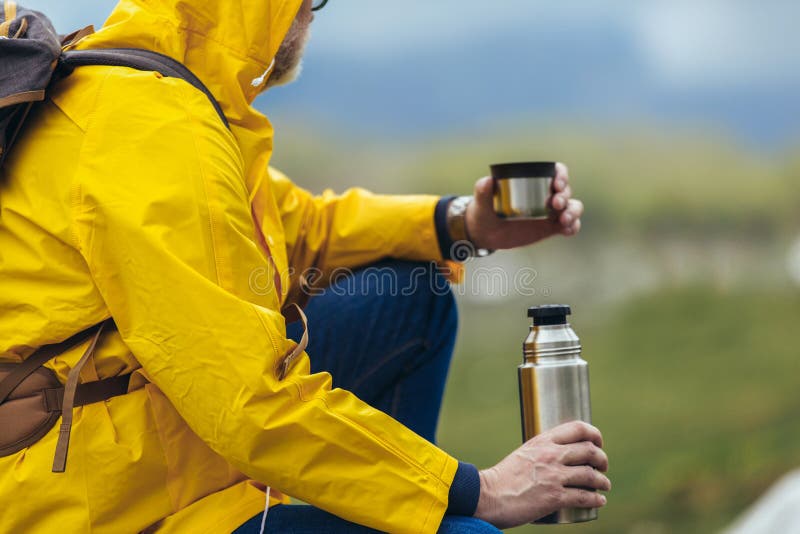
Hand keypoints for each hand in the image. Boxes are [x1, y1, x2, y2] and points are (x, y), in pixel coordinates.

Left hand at [465, 162, 582, 250]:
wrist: (486, 233)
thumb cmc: (484, 211)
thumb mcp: (481, 201)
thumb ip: (482, 191)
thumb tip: (487, 180)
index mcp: (533, 182)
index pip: (555, 172)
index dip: (561, 175)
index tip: (557, 183)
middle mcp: (546, 195)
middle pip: (565, 190)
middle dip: (564, 195)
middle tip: (554, 204)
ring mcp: (551, 212)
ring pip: (573, 207)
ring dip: (573, 211)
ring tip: (563, 220)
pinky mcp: (552, 228)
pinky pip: (570, 226)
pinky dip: (573, 227)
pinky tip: (567, 231)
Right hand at [474, 421, 609, 529]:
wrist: (488, 495)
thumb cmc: (502, 478)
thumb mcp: (523, 455)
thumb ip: (540, 453)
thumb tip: (557, 458)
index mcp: (542, 441)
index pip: (578, 428)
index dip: (594, 434)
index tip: (597, 442)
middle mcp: (551, 455)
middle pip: (589, 451)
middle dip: (602, 459)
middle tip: (602, 466)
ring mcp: (554, 476)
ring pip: (590, 475)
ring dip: (602, 481)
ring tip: (604, 485)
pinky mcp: (555, 497)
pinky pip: (584, 497)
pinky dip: (596, 499)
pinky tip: (600, 500)